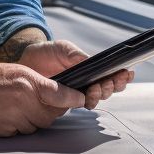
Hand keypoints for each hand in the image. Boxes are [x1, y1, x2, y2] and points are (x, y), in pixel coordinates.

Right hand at [0, 58, 84, 136]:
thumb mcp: (10, 70)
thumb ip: (36, 82)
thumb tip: (57, 92)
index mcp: (27, 83)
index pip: (61, 94)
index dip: (73, 97)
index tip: (81, 98)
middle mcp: (24, 102)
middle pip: (53, 113)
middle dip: (52, 108)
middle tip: (41, 100)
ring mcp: (15, 120)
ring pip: (40, 124)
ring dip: (37, 117)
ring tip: (18, 105)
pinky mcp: (6, 134)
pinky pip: (24, 131)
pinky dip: (23, 125)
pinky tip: (8, 114)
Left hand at [18, 39, 134, 110]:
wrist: (26, 62)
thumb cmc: (47, 53)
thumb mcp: (64, 48)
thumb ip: (78, 55)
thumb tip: (92, 62)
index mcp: (90, 69)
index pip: (110, 75)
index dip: (121, 76)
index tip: (127, 73)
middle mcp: (86, 83)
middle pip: (108, 89)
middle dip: (113, 86)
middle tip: (110, 81)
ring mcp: (76, 93)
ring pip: (96, 99)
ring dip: (101, 95)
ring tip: (98, 88)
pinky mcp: (64, 101)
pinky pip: (78, 105)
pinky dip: (87, 102)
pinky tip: (87, 98)